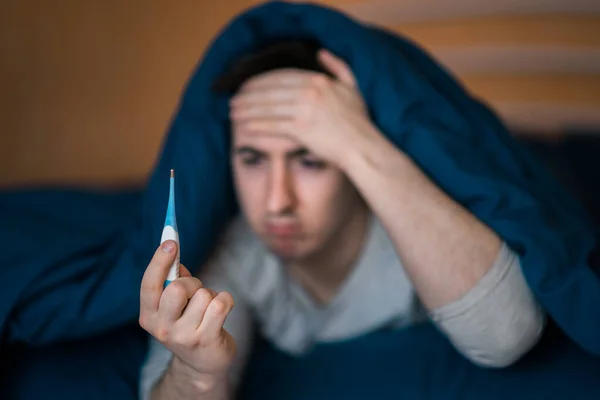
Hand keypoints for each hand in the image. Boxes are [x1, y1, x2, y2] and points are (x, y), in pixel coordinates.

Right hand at [139, 240, 235, 380]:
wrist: (202, 365)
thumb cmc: (188, 324)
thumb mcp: (173, 307)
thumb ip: (171, 282)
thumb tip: (174, 255)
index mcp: (148, 316)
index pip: (149, 284)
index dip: (159, 260)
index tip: (171, 241)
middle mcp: (162, 328)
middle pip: (178, 287)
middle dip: (192, 282)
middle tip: (196, 292)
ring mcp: (184, 336)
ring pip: (204, 294)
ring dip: (210, 295)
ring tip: (207, 310)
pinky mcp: (207, 339)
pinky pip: (221, 303)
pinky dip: (226, 300)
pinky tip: (221, 312)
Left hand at [229, 49, 377, 167]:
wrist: (362, 147)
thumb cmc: (359, 122)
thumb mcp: (353, 87)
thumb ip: (338, 67)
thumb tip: (321, 53)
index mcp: (319, 80)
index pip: (281, 77)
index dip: (261, 81)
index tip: (247, 86)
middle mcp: (310, 92)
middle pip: (271, 91)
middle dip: (249, 95)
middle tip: (234, 99)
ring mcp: (305, 110)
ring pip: (268, 107)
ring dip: (247, 110)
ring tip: (233, 113)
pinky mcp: (302, 129)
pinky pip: (273, 125)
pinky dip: (257, 125)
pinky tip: (245, 126)